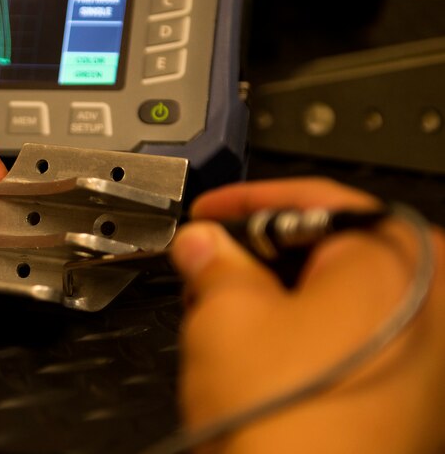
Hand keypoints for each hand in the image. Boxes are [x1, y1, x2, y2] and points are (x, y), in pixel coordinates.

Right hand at [170, 178, 444, 452]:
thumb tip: (203, 245)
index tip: (210, 213)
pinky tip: (260, 355)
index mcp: (399, 260)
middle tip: (210, 263)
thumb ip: (212, 260)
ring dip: (279, 296)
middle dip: (260, 254)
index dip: (248, 202)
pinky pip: (354, 342)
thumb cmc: (289, 423)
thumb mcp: (225, 312)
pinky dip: (306, 336)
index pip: (317, 201)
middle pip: (331, 249)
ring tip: (225, 314)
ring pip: (340, 299)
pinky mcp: (410, 399)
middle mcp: (431, 303)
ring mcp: (427, 357)